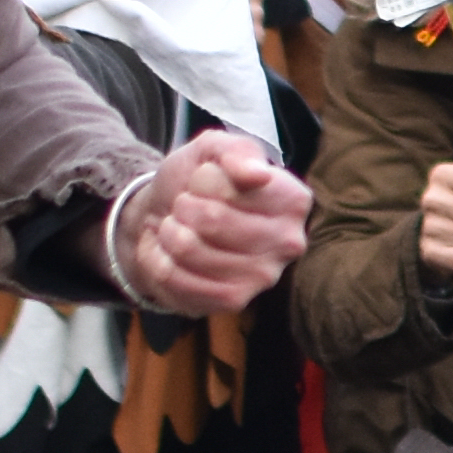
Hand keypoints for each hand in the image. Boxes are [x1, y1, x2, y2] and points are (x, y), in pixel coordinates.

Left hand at [109, 127, 308, 313]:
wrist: (166, 218)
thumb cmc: (197, 182)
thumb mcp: (213, 150)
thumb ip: (236, 151)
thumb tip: (258, 174)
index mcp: (293, 201)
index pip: (231, 186)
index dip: (203, 179)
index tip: (204, 181)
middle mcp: (288, 243)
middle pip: (212, 220)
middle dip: (183, 207)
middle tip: (185, 207)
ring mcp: (262, 277)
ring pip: (190, 249)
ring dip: (168, 232)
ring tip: (175, 228)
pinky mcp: (233, 302)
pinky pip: (177, 278)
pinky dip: (159, 260)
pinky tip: (169, 254)